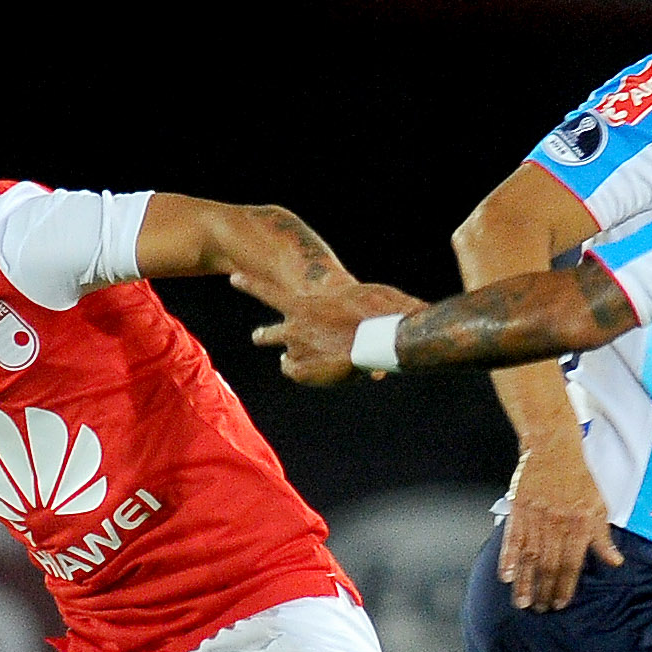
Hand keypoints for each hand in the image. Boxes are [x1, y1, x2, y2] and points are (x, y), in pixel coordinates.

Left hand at [244, 278, 423, 386]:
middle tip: (258, 337)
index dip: (249, 285)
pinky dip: (303, 372)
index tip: (233, 279)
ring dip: (286, 357)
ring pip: (281, 356)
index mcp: (302, 305)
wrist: (374, 341)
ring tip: (285, 360)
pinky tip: (312, 371)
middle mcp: (293, 328)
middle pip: (268, 334)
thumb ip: (385, 302)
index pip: (265, 292)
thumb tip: (418, 308)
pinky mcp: (302, 371)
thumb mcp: (380, 297)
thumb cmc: (379, 313)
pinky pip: (296, 373)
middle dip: (264, 336)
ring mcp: (296, 351)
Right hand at [501, 437, 621, 610]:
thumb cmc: (579, 479)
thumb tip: (615, 562)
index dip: (566, 586)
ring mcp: (536, 516)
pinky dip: (507, 558)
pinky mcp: (519, 509)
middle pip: (550, 565)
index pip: (572, 564)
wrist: (553, 448)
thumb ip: (604, 537)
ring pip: (530, 556)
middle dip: (544, 590)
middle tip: (540, 609)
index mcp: (580, 524)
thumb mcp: (599, 506)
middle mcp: (558, 523)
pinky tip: (505, 576)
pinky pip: (512, 538)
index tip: (560, 604)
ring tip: (522, 603)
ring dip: (525, 582)